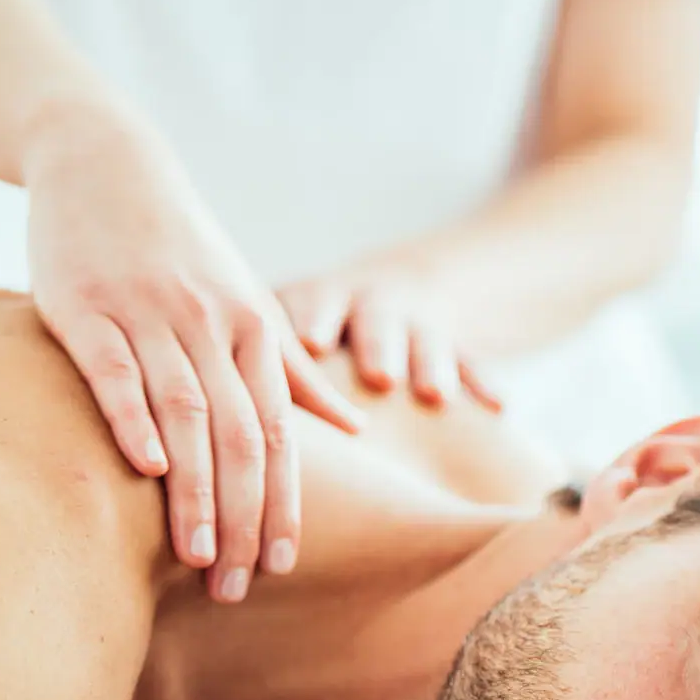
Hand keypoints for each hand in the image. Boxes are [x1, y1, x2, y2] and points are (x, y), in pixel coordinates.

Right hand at [23, 104, 364, 601]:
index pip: (278, 436)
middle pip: (240, 438)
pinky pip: (115, 370)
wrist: (103, 160)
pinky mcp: (86, 305)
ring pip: (187, 414)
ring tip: (199, 558)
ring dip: (198, 491)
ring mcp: (149, 314)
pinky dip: (134, 418)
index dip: (283, 503)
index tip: (281, 565)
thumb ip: (291, 368)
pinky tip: (148, 470)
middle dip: (244, 518)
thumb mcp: (244, 300)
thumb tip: (354, 425)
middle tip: (238, 586)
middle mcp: (210, 325)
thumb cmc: (178, 244)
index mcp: (252, 330)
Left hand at [278, 263, 500, 413]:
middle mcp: (371, 304)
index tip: (313, 344)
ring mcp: (417, 324)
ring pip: (427, 342)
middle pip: (376, 320)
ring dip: (431, 366)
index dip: (314, 319)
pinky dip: (481, 385)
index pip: (315, 303)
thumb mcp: (286, 313)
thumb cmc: (316, 323)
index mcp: (324, 297)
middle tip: (380, 376)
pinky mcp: (453, 346)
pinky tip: (498, 409)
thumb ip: (262, 343)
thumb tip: (201, 393)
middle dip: (379, 346)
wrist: (396, 290)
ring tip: (435, 396)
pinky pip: (471, 364)